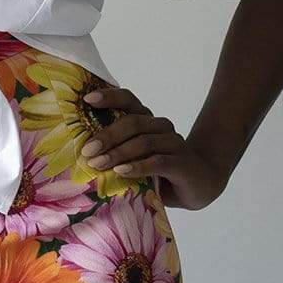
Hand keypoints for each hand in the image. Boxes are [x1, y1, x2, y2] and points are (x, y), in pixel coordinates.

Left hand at [79, 85, 228, 210]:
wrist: (200, 185)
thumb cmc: (160, 172)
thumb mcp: (135, 159)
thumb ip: (116, 152)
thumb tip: (83, 155)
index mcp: (147, 121)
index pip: (128, 100)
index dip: (109, 97)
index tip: (88, 100)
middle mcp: (160, 127)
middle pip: (132, 122)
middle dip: (107, 135)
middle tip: (87, 150)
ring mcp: (173, 143)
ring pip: (143, 142)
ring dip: (118, 153)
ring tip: (98, 164)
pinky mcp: (182, 163)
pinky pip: (158, 161)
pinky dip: (138, 166)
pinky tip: (121, 171)